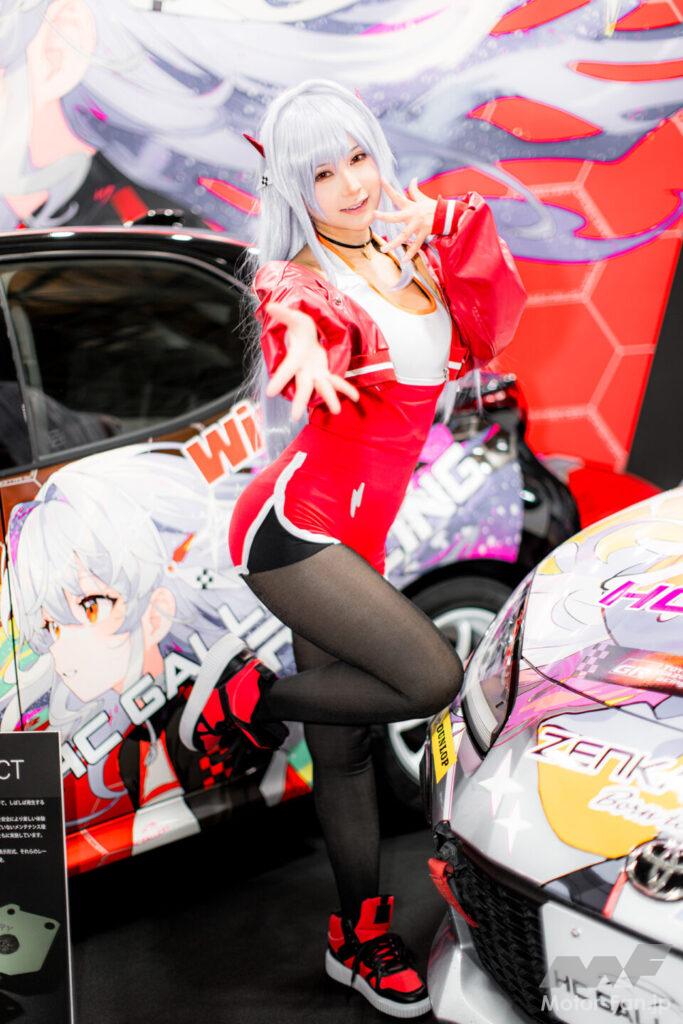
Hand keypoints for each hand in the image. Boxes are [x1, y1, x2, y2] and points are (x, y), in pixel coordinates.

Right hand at [264, 302, 359, 420]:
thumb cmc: (299, 329)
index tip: (270, 393)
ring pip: (322, 388)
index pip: (285, 370)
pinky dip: (346, 389)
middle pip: (302, 387)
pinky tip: (356, 397)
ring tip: (337, 410)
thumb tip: (270, 306)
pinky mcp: (325, 374)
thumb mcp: (294, 318)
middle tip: (295, 416)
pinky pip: (337, 383)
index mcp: (295, 358)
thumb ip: (284, 314)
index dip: (278, 380)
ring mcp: (315, 374)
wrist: (305, 338)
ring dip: (329, 399)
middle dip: (300, 401)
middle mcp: (304, 370)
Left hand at [371, 176, 437, 259]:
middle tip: (374, 214)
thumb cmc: (434, 207)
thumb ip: (415, 190)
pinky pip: (416, 245)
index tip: (381, 178)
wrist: (448, 215)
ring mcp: (418, 225)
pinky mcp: (424, 233)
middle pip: (396, 216)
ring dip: (393, 243)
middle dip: (385, 216)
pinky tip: (404, 261)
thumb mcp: (423, 198)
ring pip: (404, 235)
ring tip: (383, 250)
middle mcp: (412, 215)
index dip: (389, 188)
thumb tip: (413, 179)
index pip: (398, 196)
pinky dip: (410, 253)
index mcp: (411, 206)